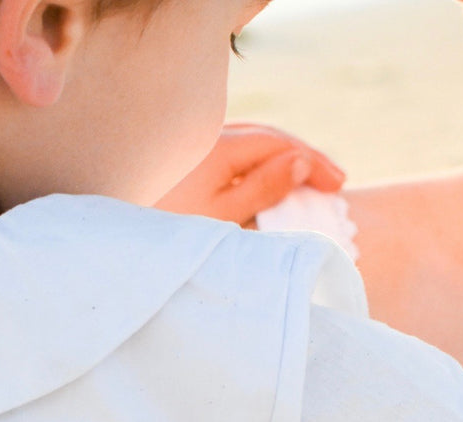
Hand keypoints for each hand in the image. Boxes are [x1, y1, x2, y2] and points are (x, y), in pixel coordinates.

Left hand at [157, 123, 344, 225]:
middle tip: (333, 183)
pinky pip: (233, 156)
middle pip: (267, 139)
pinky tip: (268, 183)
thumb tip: (303, 163)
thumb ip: (263, 188)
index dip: (313, 162)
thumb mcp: (223, 216)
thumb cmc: (171, 231)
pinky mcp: (185, 165)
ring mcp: (194, 149)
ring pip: (250, 145)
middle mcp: (207, 139)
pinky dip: (259, 167)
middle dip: (303, 158)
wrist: (123, 241)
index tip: (339, 185)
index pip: (279, 144)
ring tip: (307, 183)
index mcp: (220, 148)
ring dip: (282, 161)